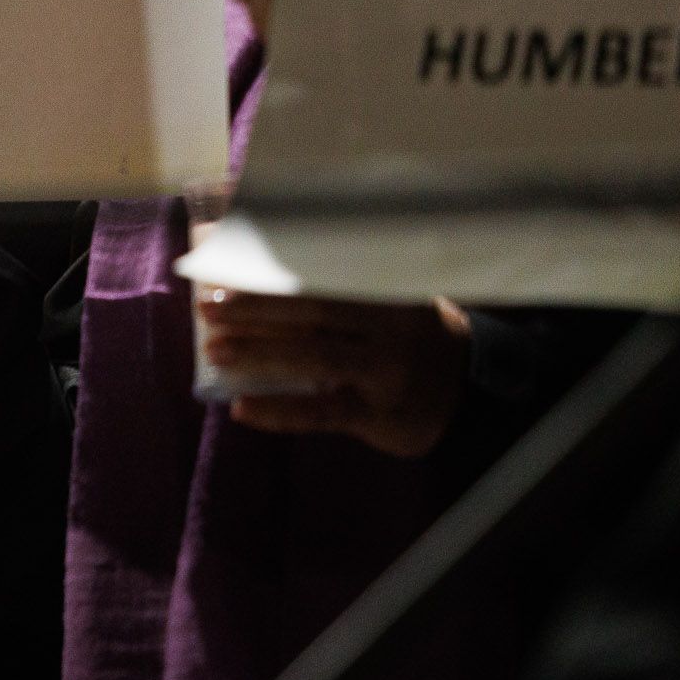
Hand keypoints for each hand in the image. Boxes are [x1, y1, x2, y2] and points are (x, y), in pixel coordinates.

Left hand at [206, 289, 472, 457]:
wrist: (472, 391)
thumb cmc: (406, 336)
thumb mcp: (385, 301)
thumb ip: (335, 288)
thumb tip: (254, 272)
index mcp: (385, 289)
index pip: (319, 276)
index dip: (269, 272)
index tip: (224, 265)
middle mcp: (390, 326)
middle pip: (311, 310)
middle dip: (254, 307)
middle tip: (206, 305)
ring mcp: (388, 370)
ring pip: (313, 357)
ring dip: (258, 352)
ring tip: (213, 350)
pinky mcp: (382, 414)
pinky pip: (321, 412)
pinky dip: (278, 410)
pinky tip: (241, 408)